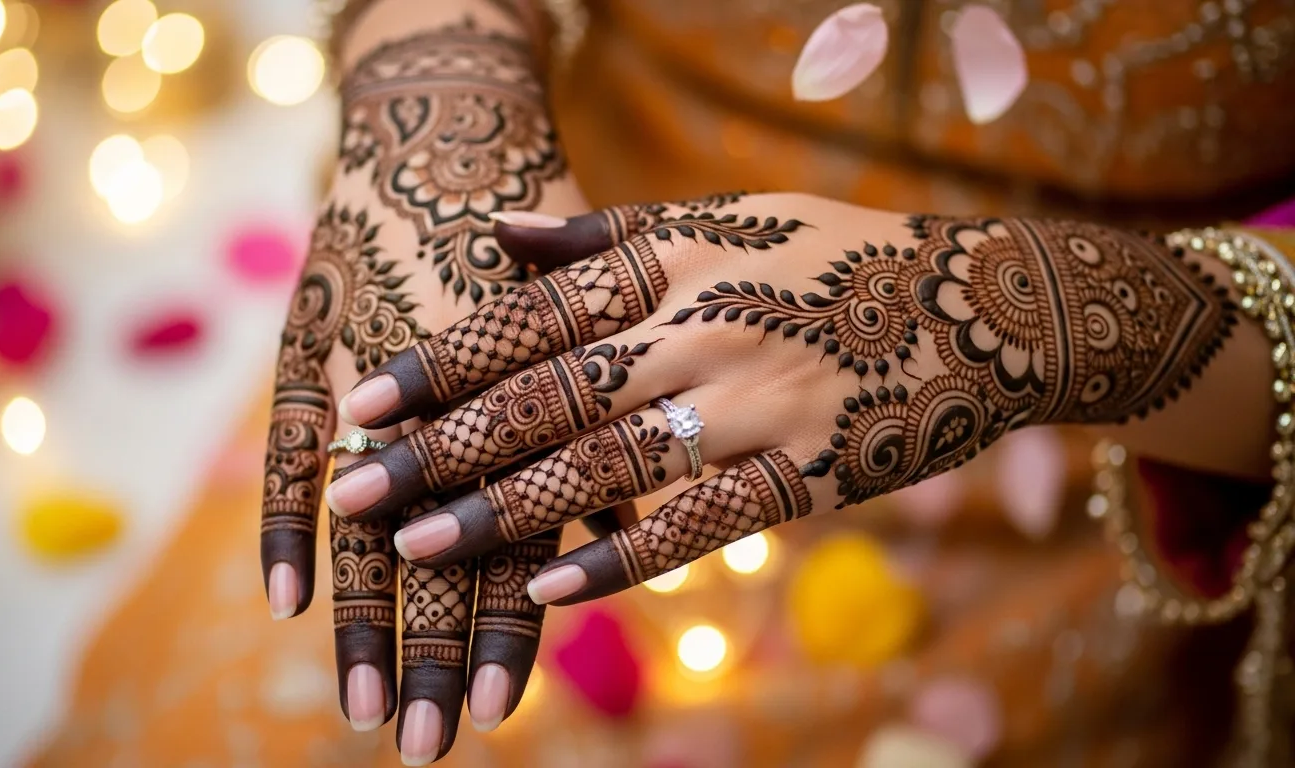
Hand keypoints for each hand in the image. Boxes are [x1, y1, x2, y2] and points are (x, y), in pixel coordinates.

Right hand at [259, 11, 596, 763]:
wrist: (444, 134)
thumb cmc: (538, 247)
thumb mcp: (589, 323)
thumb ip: (601, 427)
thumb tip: (634, 533)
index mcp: (525, 401)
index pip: (510, 540)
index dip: (498, 629)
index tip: (493, 718)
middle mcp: (447, 401)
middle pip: (434, 548)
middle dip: (425, 652)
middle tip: (419, 744)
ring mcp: (368, 382)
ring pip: (361, 520)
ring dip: (359, 620)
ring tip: (358, 709)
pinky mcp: (309, 356)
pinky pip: (286, 454)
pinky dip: (285, 528)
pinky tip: (286, 606)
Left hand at [326, 192, 1236, 606]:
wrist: (982, 305)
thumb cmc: (832, 256)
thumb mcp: (720, 218)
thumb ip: (604, 236)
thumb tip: (494, 235)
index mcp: (671, 261)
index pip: (530, 317)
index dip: (439, 362)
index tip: (357, 403)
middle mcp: (701, 328)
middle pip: (548, 397)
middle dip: (441, 449)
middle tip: (352, 493)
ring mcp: (754, 405)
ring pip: (608, 466)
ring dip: (507, 513)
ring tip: (419, 550)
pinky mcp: (807, 475)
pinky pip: (700, 525)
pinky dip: (622, 560)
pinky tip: (549, 596)